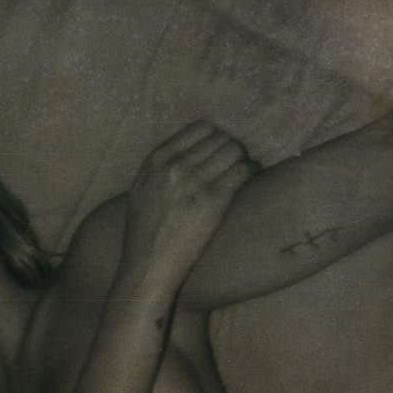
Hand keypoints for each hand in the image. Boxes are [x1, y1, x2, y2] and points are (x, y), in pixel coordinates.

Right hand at [119, 121, 257, 294]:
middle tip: (233, 164)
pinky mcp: (214, 202)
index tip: (218, 151)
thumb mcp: (141, 189)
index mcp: (157, 160)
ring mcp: (196, 183)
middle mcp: (176, 166)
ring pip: (234, 151)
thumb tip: (187, 150)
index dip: (215, 137)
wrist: (147, 264)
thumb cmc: (143, 232)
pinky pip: (242, 171)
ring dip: (242, 159)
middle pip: (221, 138)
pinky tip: (250, 178)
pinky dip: (250, 171)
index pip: (201, 128)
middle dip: (231, 149)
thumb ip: (159, 167)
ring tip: (242, 171)